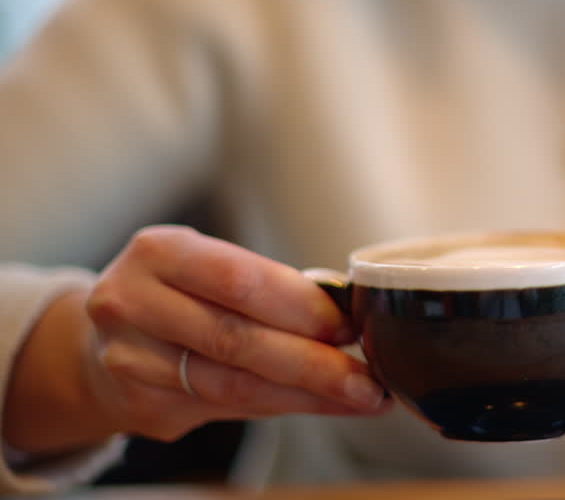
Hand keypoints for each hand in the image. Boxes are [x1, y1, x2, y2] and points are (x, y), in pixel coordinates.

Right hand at [80, 226, 389, 442]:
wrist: (100, 339)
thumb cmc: (179, 293)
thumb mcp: (207, 266)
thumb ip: (266, 287)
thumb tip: (349, 314)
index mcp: (159, 252)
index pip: (240, 281)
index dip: (301, 307)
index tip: (349, 326)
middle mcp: (133, 303)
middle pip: (236, 339)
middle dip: (314, 363)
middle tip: (367, 379)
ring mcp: (130, 360)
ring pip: (233, 384)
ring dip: (307, 395)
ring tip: (360, 397)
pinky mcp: (141, 404)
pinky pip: (228, 408)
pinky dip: (283, 407)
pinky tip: (322, 406)